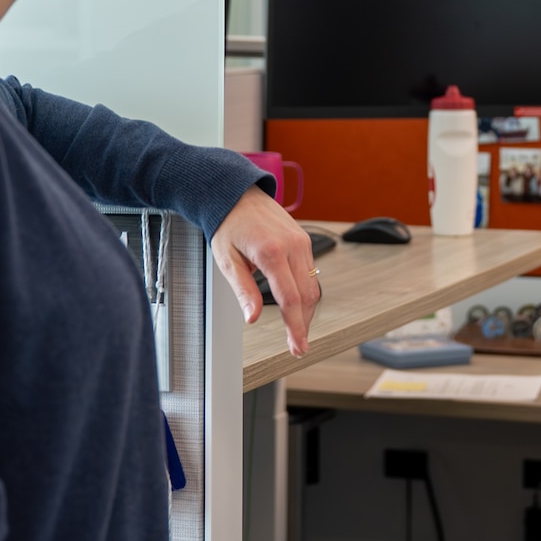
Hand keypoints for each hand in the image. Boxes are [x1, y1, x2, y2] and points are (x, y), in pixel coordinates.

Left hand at [212, 187, 319, 356]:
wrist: (237, 195)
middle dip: (303, 324)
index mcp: (271, 252)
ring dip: (307, 311)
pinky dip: (306, 292)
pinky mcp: (304, 240)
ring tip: (297, 329)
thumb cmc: (228, 225)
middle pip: (307, 296)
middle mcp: (292, 246)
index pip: (290, 299)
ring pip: (313, 286)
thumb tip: (252, 317)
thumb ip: (243, 290)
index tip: (297, 346)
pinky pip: (311, 272)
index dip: (295, 327)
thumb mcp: (227, 260)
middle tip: (297, 346)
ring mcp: (301, 242)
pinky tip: (297, 304)